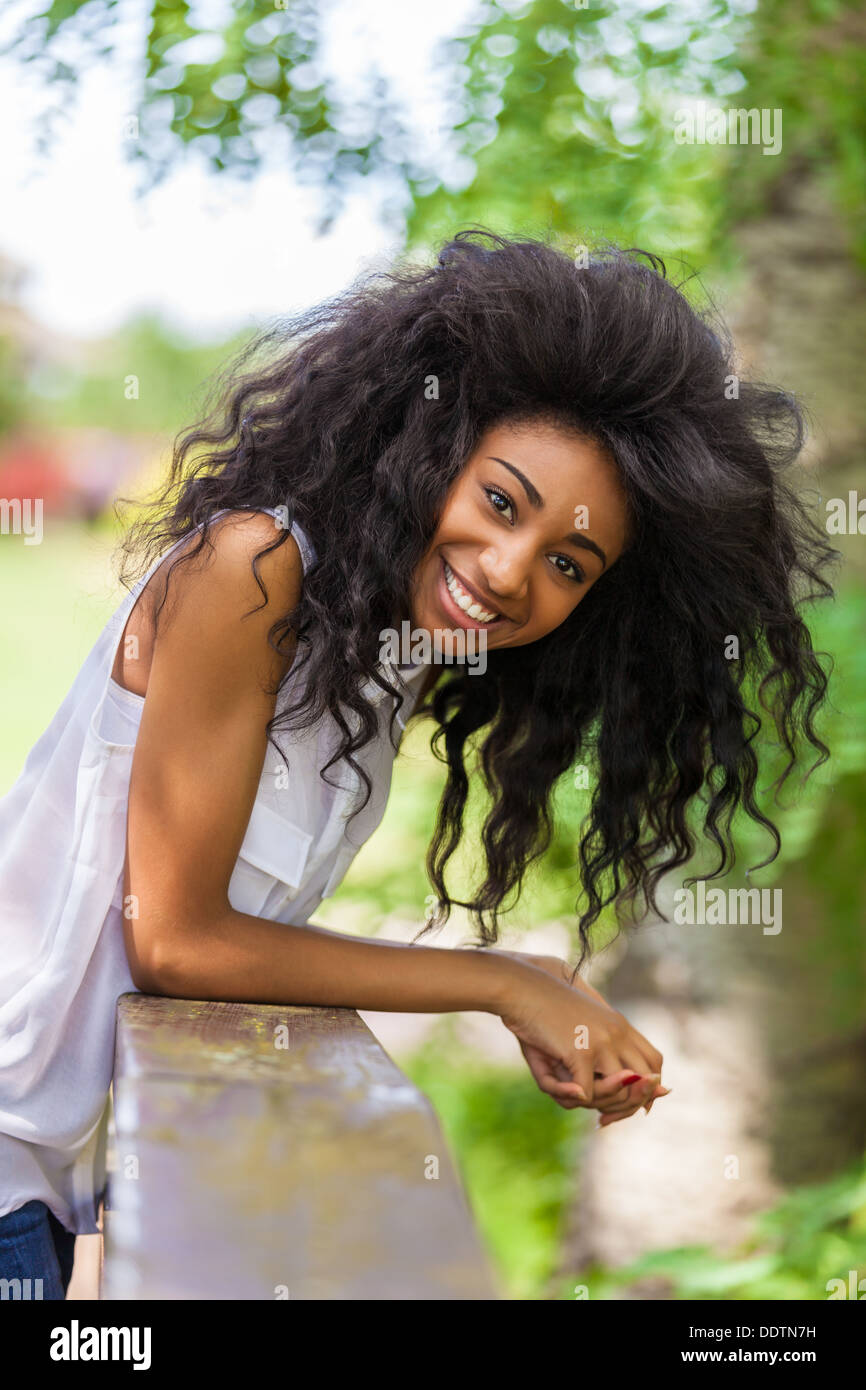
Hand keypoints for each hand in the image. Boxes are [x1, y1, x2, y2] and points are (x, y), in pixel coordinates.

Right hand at [490, 948, 669, 1120]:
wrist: (520, 990)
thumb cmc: (541, 1014)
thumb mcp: (574, 1036)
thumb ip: (594, 1060)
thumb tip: (600, 1093)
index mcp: (620, 1026)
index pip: (654, 1062)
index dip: (648, 1089)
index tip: (629, 1107)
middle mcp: (618, 1033)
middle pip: (645, 1082)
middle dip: (628, 1107)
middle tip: (603, 1120)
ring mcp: (603, 1042)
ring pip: (619, 1092)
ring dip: (598, 1104)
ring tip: (576, 1098)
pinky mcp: (582, 1051)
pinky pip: (587, 1093)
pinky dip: (572, 1097)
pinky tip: (562, 1089)